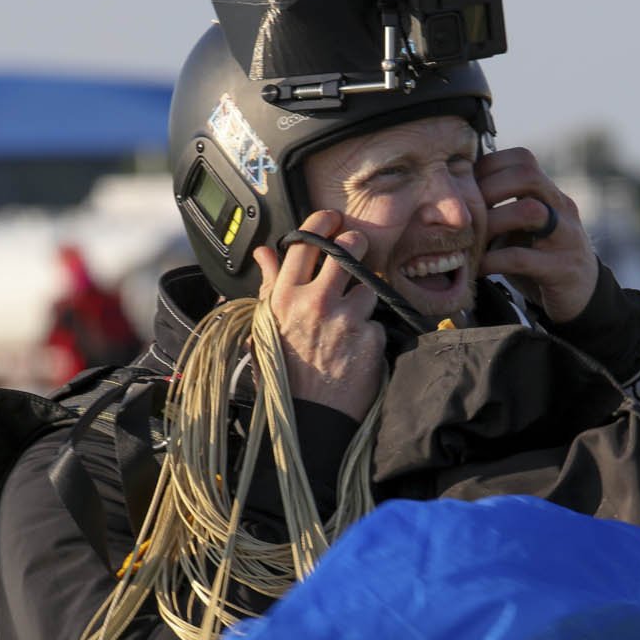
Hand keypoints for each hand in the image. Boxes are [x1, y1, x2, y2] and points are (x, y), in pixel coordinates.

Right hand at [251, 209, 385, 418]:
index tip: (333, 220)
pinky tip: (354, 349)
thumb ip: (270, 285)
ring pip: (368, 285)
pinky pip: (376, 321)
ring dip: (363, 296)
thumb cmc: (283, 371)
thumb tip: (263, 254)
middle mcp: (317, 302)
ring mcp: (347, 320)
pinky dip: (369, 332)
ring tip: (349, 318)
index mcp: (286, 296)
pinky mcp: (371, 339)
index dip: (324, 221)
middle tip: (356, 253)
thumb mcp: (266, 325)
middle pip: (350, 248)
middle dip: (357, 245)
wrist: (307, 419)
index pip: (309, 239)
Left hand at [476, 144, 597, 322]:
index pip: (523, 159)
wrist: (584, 296)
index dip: (490, 166)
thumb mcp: (524, 229)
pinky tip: (478, 267)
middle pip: (528, 175)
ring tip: (471, 238)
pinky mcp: (561, 269)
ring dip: (492, 221)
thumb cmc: (542, 258)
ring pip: (530, 211)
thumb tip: (457, 196)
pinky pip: (521, 258)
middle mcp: (561, 209)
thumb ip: (502, 210)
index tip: (466, 186)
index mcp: (550, 194)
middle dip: (490, 187)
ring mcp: (565, 237)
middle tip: (467, 210)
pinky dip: (493, 261)